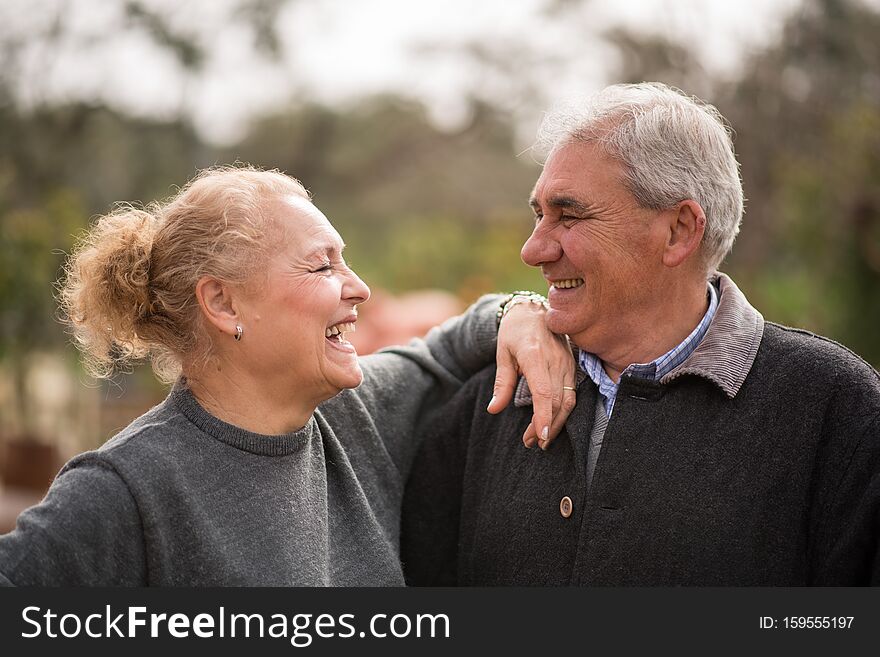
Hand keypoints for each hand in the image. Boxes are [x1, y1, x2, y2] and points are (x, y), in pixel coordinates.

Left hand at [488, 300, 576, 449]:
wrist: (533, 310)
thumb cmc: (514, 331)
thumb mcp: (502, 354)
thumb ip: (502, 383)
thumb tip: (493, 409)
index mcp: (535, 355)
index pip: (544, 392)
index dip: (543, 416)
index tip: (540, 436)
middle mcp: (556, 360)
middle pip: (557, 401)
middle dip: (546, 426)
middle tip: (531, 443)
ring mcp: (567, 363)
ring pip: (568, 400)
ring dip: (556, 423)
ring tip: (541, 439)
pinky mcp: (572, 365)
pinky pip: (572, 393)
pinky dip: (564, 412)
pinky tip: (553, 422)